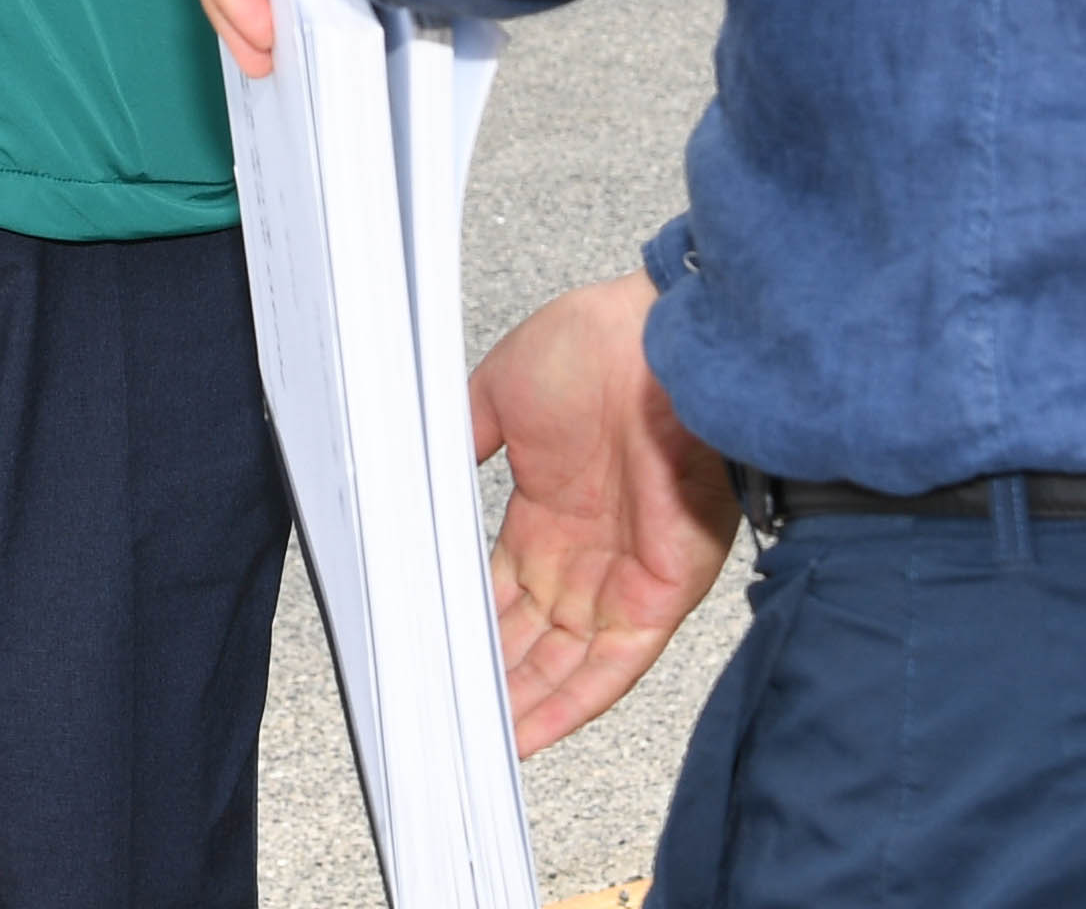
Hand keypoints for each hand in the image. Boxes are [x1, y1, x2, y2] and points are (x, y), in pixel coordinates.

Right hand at [466, 275, 737, 752]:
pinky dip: (572, 703)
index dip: (466, 629)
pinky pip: (615, 666)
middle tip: (441, 716)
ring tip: (472, 745)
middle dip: (488, 679)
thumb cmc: (598, 344)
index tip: (429, 658)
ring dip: (521, 705)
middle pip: (531, 638)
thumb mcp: (500, 391)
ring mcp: (626, 573)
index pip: (501, 591)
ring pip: (567, 664)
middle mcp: (587, 550)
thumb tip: (421, 475)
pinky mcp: (664, 591)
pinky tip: (530, 734)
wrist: (663, 338)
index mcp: (549, 509)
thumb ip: (462, 439)